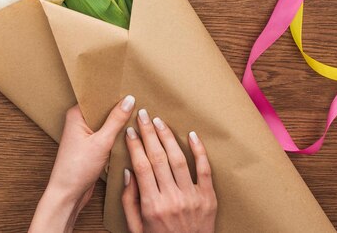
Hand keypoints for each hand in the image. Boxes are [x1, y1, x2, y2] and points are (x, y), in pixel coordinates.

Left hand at [29, 95, 135, 232]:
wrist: (67, 194)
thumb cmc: (77, 168)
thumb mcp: (101, 142)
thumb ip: (116, 120)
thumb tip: (129, 100)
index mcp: (76, 114)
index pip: (98, 96)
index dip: (114, 93)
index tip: (132, 89)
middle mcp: (79, 121)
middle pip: (103, 109)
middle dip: (119, 108)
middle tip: (140, 103)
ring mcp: (84, 134)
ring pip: (106, 123)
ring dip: (119, 123)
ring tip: (138, 118)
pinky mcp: (90, 146)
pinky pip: (106, 134)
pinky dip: (116, 135)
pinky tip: (129, 134)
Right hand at [122, 109, 216, 232]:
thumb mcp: (136, 226)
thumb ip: (129, 199)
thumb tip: (127, 171)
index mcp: (152, 205)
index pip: (142, 166)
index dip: (135, 145)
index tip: (130, 131)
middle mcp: (172, 199)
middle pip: (158, 157)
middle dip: (148, 133)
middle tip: (143, 115)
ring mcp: (192, 197)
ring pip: (179, 159)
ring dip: (168, 137)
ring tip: (159, 122)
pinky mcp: (208, 198)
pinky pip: (205, 170)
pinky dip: (199, 151)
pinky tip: (191, 135)